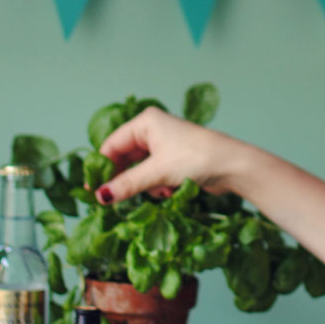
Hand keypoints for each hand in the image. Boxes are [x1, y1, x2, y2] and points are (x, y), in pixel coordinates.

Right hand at [97, 107, 239, 203]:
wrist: (233, 166)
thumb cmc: (195, 159)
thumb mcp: (157, 173)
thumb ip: (127, 184)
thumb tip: (100, 197)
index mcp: (146, 123)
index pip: (112, 145)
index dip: (101, 167)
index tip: (91, 190)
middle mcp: (153, 131)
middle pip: (125, 158)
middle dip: (124, 179)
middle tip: (112, 200)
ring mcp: (165, 145)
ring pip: (139, 170)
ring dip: (145, 185)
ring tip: (159, 191)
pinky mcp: (175, 160)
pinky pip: (154, 175)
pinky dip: (158, 186)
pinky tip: (169, 191)